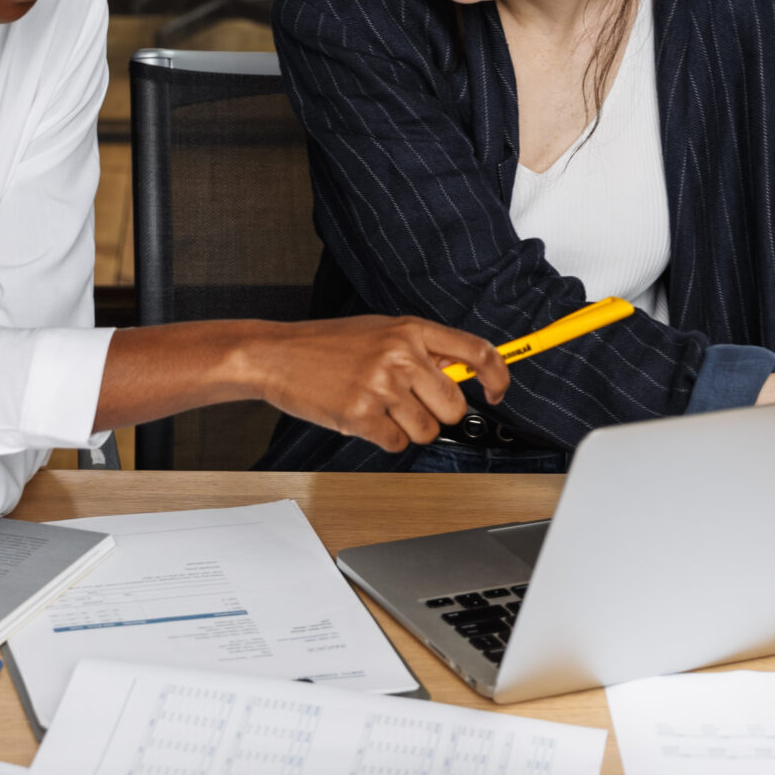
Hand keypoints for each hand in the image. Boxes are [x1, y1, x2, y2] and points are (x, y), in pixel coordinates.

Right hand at [244, 316, 508, 453]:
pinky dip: (383, 438)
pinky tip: (362, 418)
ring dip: (407, 429)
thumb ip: (422, 348)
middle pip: (455, 406)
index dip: (498, 375)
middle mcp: (401, 355)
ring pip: (427, 431)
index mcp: (411, 330)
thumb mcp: (380, 330)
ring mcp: (381, 386)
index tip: (497, 391)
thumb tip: (464, 371)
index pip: (476, 352)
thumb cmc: (327, 344)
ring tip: (378, 408)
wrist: (277, 355)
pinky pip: (397, 444)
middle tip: (411, 405)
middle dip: (439, 414)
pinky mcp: (361, 416)